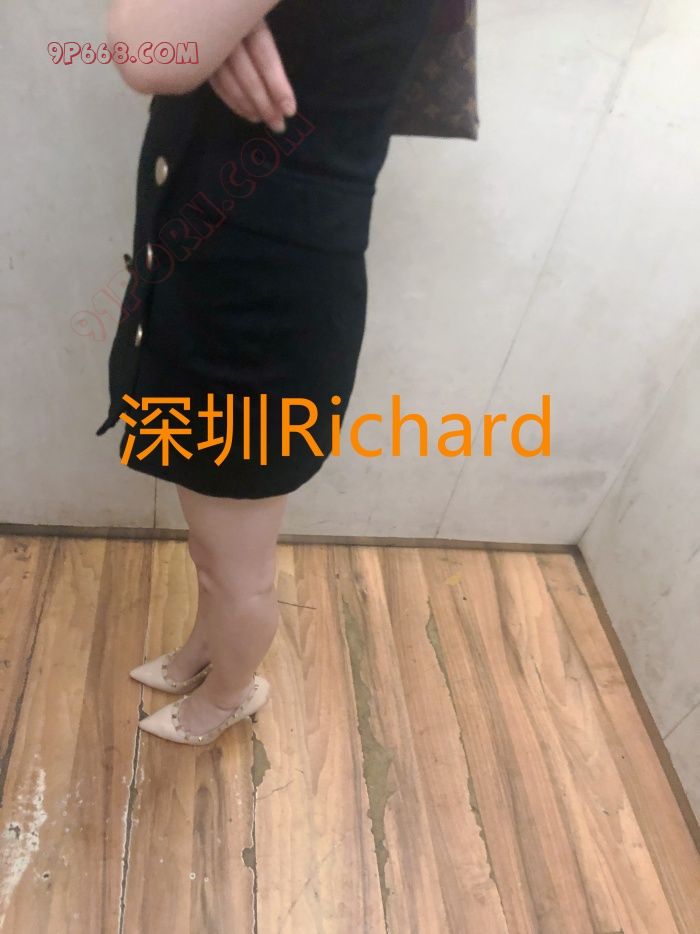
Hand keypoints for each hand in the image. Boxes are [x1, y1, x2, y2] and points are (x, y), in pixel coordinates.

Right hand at [209, 18, 296, 132]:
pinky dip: (232, 101)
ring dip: (247, 106)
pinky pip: (216, 84)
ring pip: (229, 82)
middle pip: (247, 75)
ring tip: (262, 119)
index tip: (289, 111)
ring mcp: (210, 46)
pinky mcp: (199, 57)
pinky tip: (246, 112)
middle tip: (278, 126)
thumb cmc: (242, 20)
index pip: (265, 58)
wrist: (213, 14)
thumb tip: (284, 99)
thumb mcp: (257, 26)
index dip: (278, 86)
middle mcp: (226, 32)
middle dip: (264, 104)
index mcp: (247, 22)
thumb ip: (267, 59)